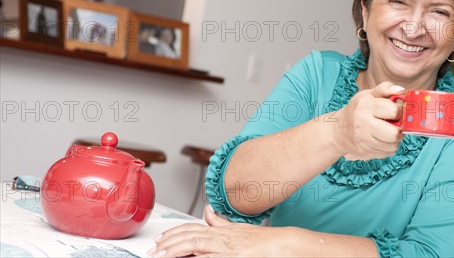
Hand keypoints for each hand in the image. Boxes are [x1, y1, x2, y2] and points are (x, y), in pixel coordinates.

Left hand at [148, 205, 286, 256]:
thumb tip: (208, 214)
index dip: (173, 234)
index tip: (161, 240)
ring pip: (195, 246)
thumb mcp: (240, 230)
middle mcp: (222, 238)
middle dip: (169, 244)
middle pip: (189, 237)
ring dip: (175, 251)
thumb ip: (222, 223)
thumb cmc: (266, 241)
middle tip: (154, 251)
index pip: (191, 229)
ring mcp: (227, 248)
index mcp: (222, 231)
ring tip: (161, 256)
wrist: (287, 245)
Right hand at [331, 82, 404, 159]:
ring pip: (393, 145)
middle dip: (400, 129)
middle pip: (394, 134)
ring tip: (388, 131)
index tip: (396, 110)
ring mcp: (364, 141)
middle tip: (395, 124)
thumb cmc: (357, 110)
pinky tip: (382, 139)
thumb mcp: (368, 94)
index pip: (394, 111)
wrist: (339, 131)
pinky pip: (388, 153)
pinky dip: (389, 147)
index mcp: (365, 107)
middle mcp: (363, 125)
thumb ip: (385, 89)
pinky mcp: (366, 153)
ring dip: (395, 139)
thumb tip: (402, 92)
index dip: (400, 110)